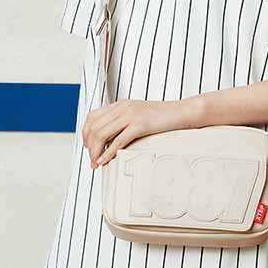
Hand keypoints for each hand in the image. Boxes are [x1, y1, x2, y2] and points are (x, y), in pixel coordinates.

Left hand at [82, 98, 196, 168]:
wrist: (181, 112)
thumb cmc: (162, 117)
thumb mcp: (138, 114)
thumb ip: (123, 121)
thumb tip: (110, 137)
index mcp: (120, 104)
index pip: (92, 117)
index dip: (86, 133)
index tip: (88, 146)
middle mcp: (122, 107)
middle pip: (94, 127)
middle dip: (89, 146)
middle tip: (92, 160)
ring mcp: (131, 115)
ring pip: (102, 134)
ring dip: (95, 151)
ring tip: (97, 162)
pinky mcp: (140, 125)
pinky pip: (118, 141)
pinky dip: (108, 153)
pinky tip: (105, 161)